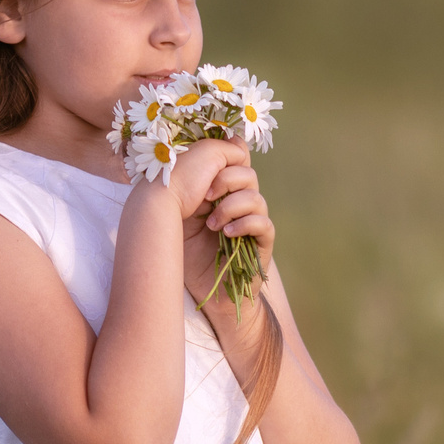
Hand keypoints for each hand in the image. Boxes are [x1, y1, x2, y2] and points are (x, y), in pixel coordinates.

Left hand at [168, 137, 274, 304]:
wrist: (203, 292)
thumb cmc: (186, 251)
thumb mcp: (181, 211)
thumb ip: (192, 181)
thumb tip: (202, 152)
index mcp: (222, 189)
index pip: (237, 159)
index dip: (228, 156)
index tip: (208, 166)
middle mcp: (240, 202)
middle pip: (247, 173)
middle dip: (225, 180)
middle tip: (205, 196)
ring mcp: (253, 222)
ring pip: (255, 196)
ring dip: (231, 206)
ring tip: (212, 224)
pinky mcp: (262, 243)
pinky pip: (262, 223)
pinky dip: (244, 224)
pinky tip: (226, 234)